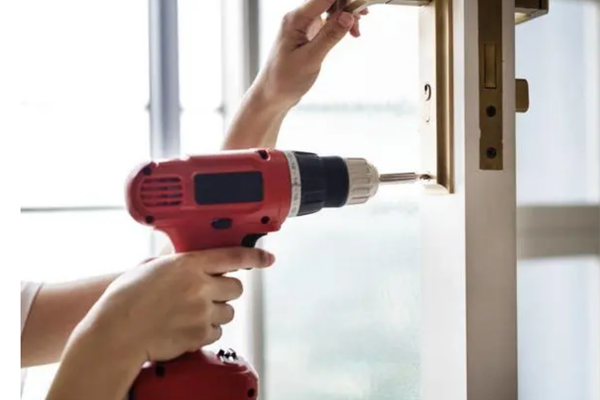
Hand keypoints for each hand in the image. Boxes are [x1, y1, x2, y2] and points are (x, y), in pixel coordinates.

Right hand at [71, 247, 274, 362]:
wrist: (115, 333)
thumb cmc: (125, 299)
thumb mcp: (149, 267)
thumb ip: (175, 262)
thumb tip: (186, 261)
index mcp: (188, 264)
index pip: (233, 256)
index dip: (255, 257)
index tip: (267, 259)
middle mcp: (200, 286)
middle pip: (236, 287)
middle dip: (225, 291)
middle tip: (208, 294)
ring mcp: (202, 311)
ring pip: (228, 311)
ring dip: (216, 312)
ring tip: (191, 314)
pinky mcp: (200, 334)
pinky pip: (217, 332)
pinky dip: (206, 331)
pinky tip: (186, 328)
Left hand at [255, 0, 367, 109]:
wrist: (272, 94)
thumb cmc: (285, 79)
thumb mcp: (310, 59)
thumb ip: (329, 36)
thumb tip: (348, 16)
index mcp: (295, 19)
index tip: (361, 9)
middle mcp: (298, 17)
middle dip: (347, 5)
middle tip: (363, 19)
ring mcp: (303, 25)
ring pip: (329, 8)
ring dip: (345, 14)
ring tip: (357, 32)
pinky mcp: (307, 33)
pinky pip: (327, 19)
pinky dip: (340, 23)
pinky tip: (350, 33)